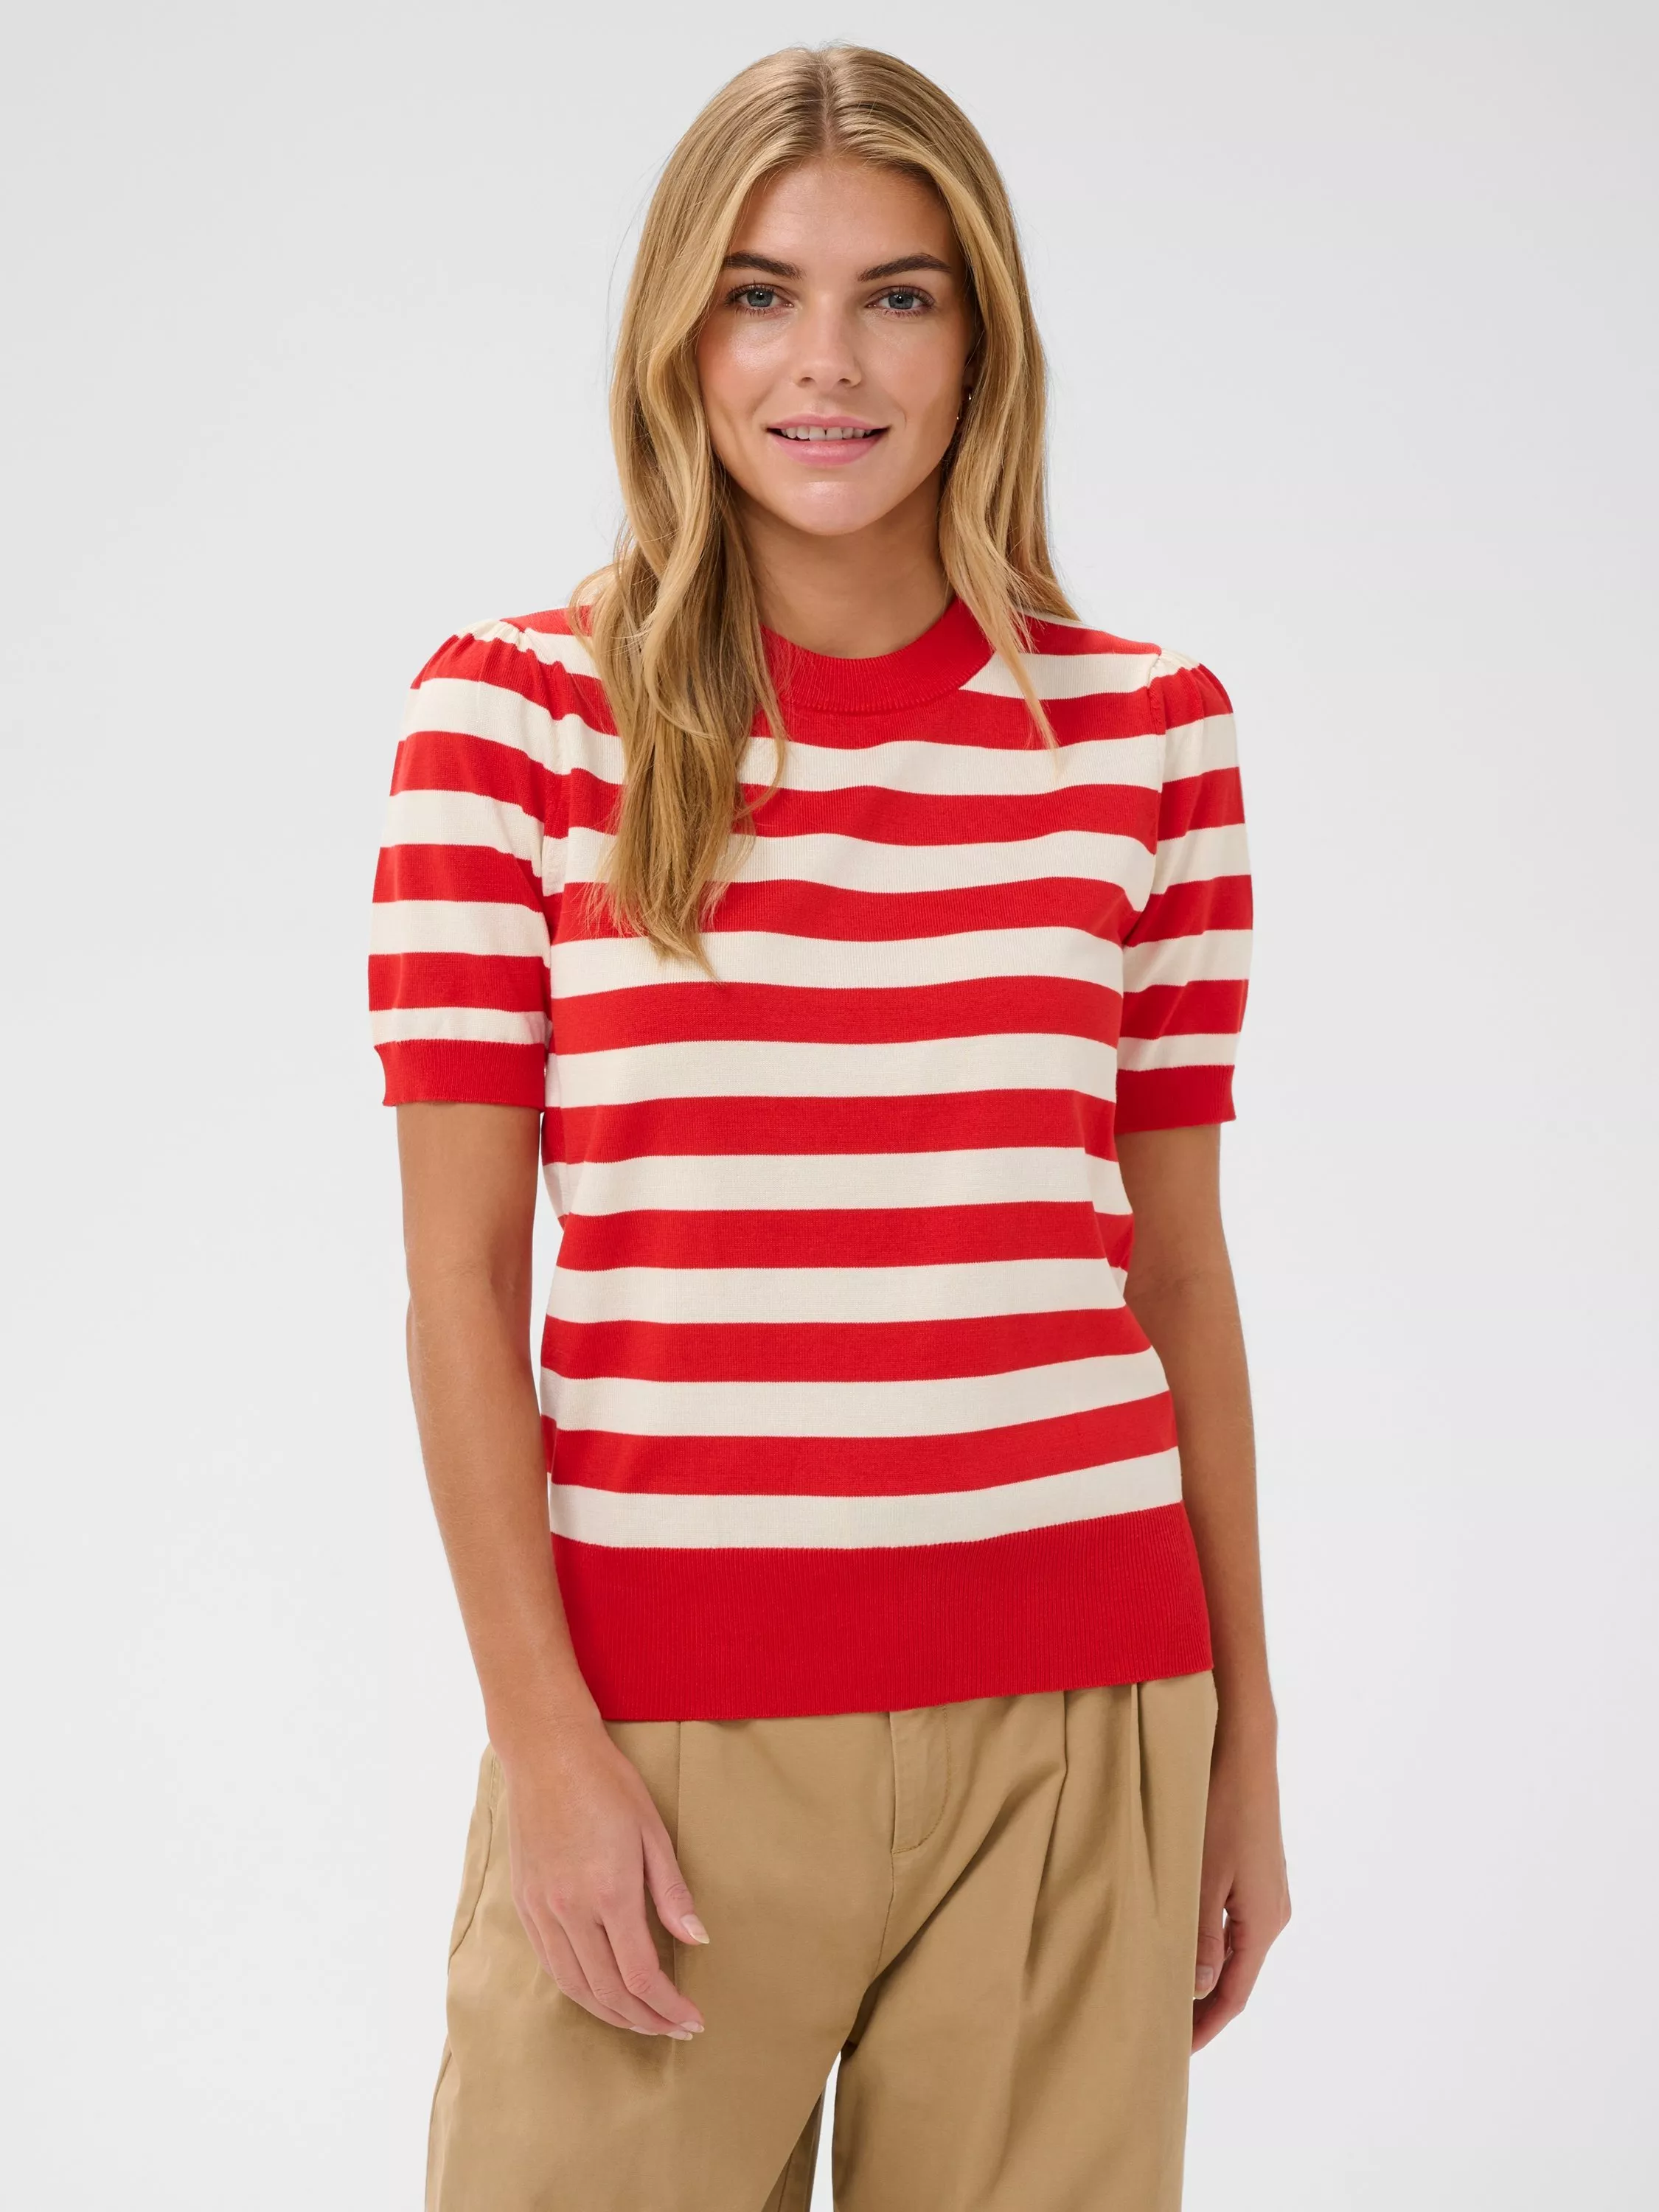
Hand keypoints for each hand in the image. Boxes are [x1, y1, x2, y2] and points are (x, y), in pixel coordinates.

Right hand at [498, 1716, 710, 2038]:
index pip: (640, 1975)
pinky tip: (599, 1993)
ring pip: (575, 1986)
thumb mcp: (652, 1830)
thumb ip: (672, 1893)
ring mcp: (542, 1910)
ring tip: (642, 2021)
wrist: (546, 1752)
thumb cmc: (607, 1783)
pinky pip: (551, 1965)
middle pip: (608, 1992)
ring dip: (611, 2014)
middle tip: (675, 2029)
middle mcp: (570, 1910)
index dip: (668, 2006)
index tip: (692, 2019)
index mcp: (609, 1892)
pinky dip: (578, 1990)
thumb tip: (697, 1940)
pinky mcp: (525, 1904)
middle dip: (645, 2020)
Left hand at [1192, 1724, 1290, 2051]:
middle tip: (1164, 2029)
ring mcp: (1266, 1891)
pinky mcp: (1255, 1872)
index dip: (1206, 2026)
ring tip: (1165, 1991)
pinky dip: (1208, 1943)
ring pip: (1233, 1949)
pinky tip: (1181, 1942)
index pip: (1234, 1993)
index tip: (1175, 2051)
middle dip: (1203, 2006)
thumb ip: (1201, 1935)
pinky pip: (1232, 1923)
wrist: (1244, 1750)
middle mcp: (1272, 1913)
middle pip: (1236, 1976)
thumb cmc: (1220, 1807)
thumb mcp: (1203, 1874)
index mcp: (1263, 1922)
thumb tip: (1200, 1990)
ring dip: (1204, 1974)